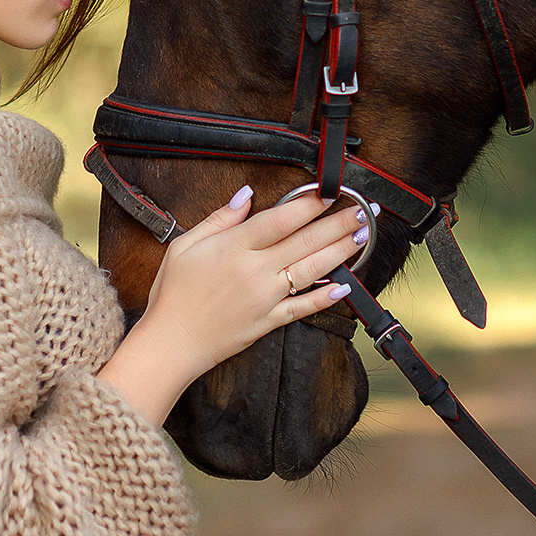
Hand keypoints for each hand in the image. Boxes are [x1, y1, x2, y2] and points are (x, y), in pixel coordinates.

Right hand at [96, 186, 371, 424]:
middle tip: (364, 211)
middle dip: (338, 224)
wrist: (170, 343)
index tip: (329, 192)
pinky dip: (325, 297)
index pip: (279, 220)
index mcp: (234, 248)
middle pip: (304, 242)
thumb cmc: (172, 293)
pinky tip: (345, 286)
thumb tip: (246, 195)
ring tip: (363, 237)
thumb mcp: (185, 246)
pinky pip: (303, 308)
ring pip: (311, 271)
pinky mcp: (269, 322)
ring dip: (341, 252)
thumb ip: (219, 219)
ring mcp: (265, 298)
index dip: (307, 205)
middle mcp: (255, 271)